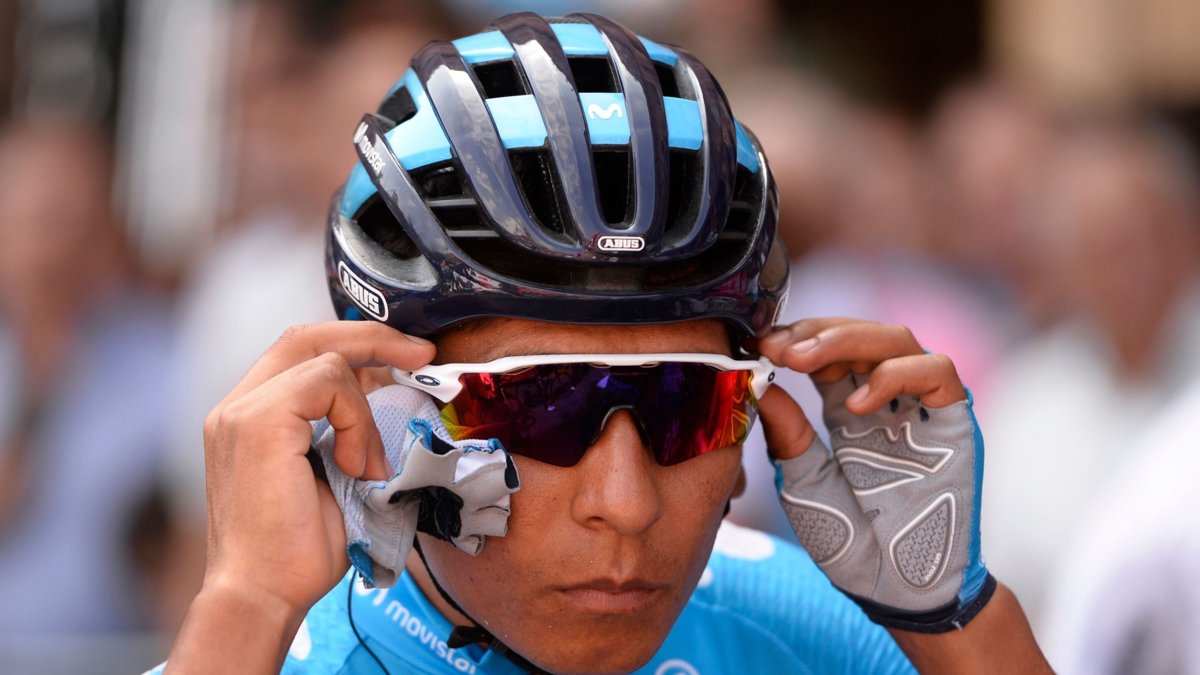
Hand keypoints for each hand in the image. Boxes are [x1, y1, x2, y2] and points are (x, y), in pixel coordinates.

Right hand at [199, 322, 434, 616]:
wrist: (265, 595)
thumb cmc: (299, 551)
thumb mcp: (334, 476)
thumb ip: (347, 433)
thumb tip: (393, 399)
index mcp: (251, 416)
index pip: (302, 352)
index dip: (357, 345)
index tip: (408, 357)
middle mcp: (237, 406)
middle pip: (308, 335)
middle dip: (373, 337)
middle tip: (423, 354)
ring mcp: (242, 411)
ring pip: (327, 361)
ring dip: (366, 411)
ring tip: (368, 466)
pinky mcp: (259, 421)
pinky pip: (327, 383)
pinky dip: (356, 421)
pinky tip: (356, 467)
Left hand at [757, 318, 991, 632]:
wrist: (896, 591)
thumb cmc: (850, 543)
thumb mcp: (803, 483)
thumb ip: (787, 434)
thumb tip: (760, 383)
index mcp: (849, 409)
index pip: (828, 349)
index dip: (796, 339)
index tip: (759, 345)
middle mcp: (888, 401)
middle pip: (860, 334)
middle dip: (815, 332)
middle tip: (777, 346)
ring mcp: (922, 409)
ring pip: (897, 339)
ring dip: (846, 340)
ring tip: (802, 360)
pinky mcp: (954, 424)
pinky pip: (937, 373)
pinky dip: (895, 375)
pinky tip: (858, 404)